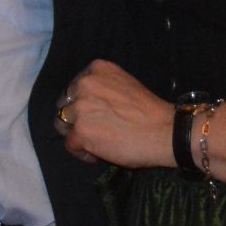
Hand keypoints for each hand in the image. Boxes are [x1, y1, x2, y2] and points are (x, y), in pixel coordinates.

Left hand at [54, 58, 172, 169]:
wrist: (164, 131)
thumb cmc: (149, 111)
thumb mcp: (123, 84)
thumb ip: (102, 88)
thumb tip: (86, 105)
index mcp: (96, 69)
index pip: (74, 87)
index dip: (80, 103)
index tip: (93, 116)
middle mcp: (84, 84)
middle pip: (64, 104)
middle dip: (75, 118)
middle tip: (91, 131)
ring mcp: (80, 107)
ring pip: (61, 123)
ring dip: (75, 135)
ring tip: (93, 144)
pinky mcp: (81, 131)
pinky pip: (70, 144)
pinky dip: (81, 152)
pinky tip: (97, 155)